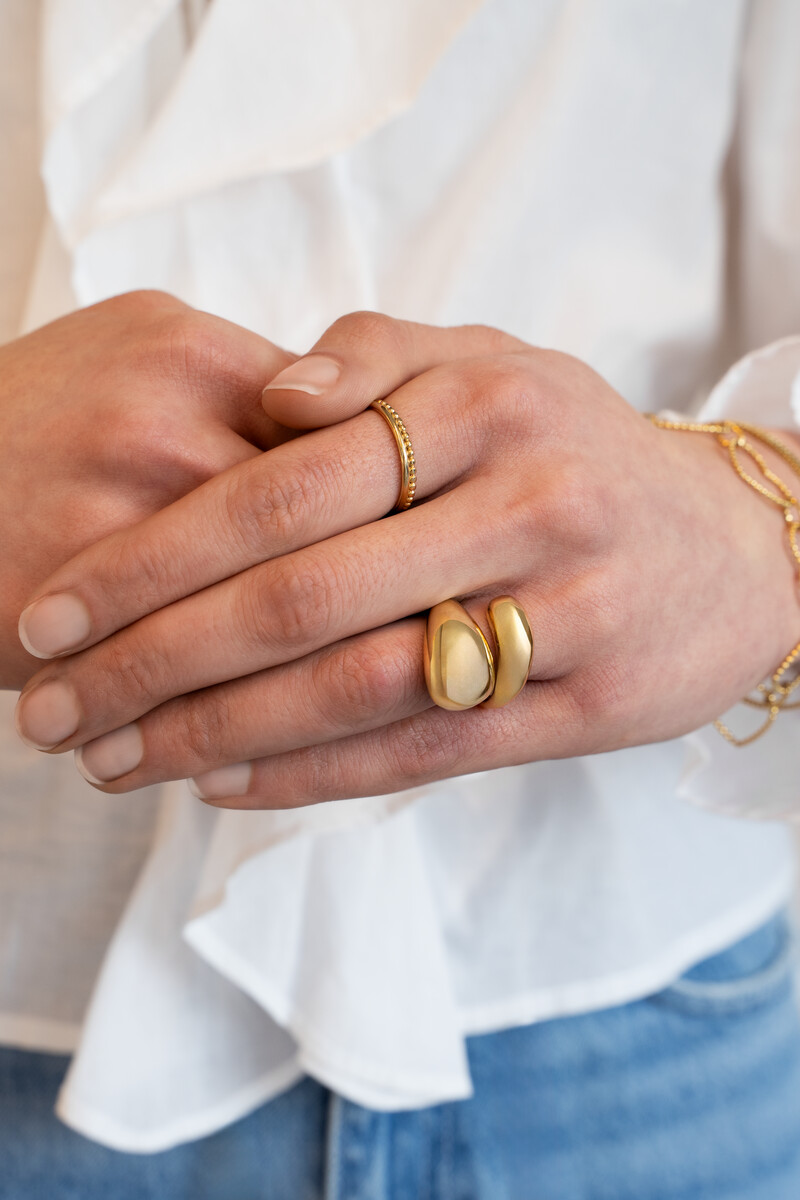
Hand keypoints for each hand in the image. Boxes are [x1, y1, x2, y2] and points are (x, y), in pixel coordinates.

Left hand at [13, 314, 799, 804]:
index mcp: (480, 404)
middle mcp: (521, 502)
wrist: (733, 546)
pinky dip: (313, 775)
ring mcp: (561, 608)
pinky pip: (426, 749)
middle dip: (152, 661)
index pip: (278, 487)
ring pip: (354, 686)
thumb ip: (377, 355)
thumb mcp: (495, 363)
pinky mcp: (585, 704)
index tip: (54, 611)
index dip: (151, 556)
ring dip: (215, 735)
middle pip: (297, 597)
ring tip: (114, 763)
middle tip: (50, 709)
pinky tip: (223, 788)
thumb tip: (267, 397)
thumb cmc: (580, 448)